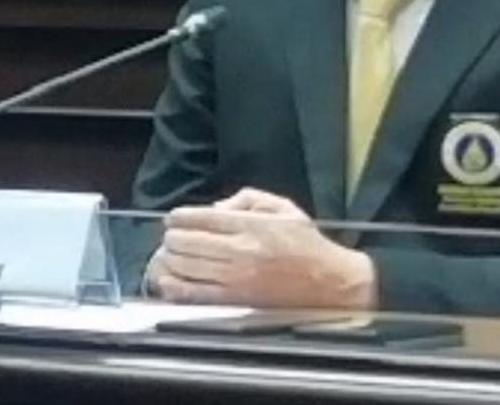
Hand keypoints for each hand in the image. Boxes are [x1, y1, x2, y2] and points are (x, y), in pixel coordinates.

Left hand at [146, 188, 376, 309]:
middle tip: (172, 237)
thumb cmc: (306, 243)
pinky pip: (194, 294)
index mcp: (250, 225)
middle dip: (172, 238)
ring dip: (170, 260)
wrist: (332, 283)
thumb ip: (246, 198)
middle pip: (185, 241)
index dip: (178, 217)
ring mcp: (235, 278)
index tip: (174, 219)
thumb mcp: (281, 206)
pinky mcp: (236, 301)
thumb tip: (214, 208)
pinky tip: (167, 281)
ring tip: (170, 256)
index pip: (198, 218)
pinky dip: (175, 287)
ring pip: (184, 266)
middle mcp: (239, 250)